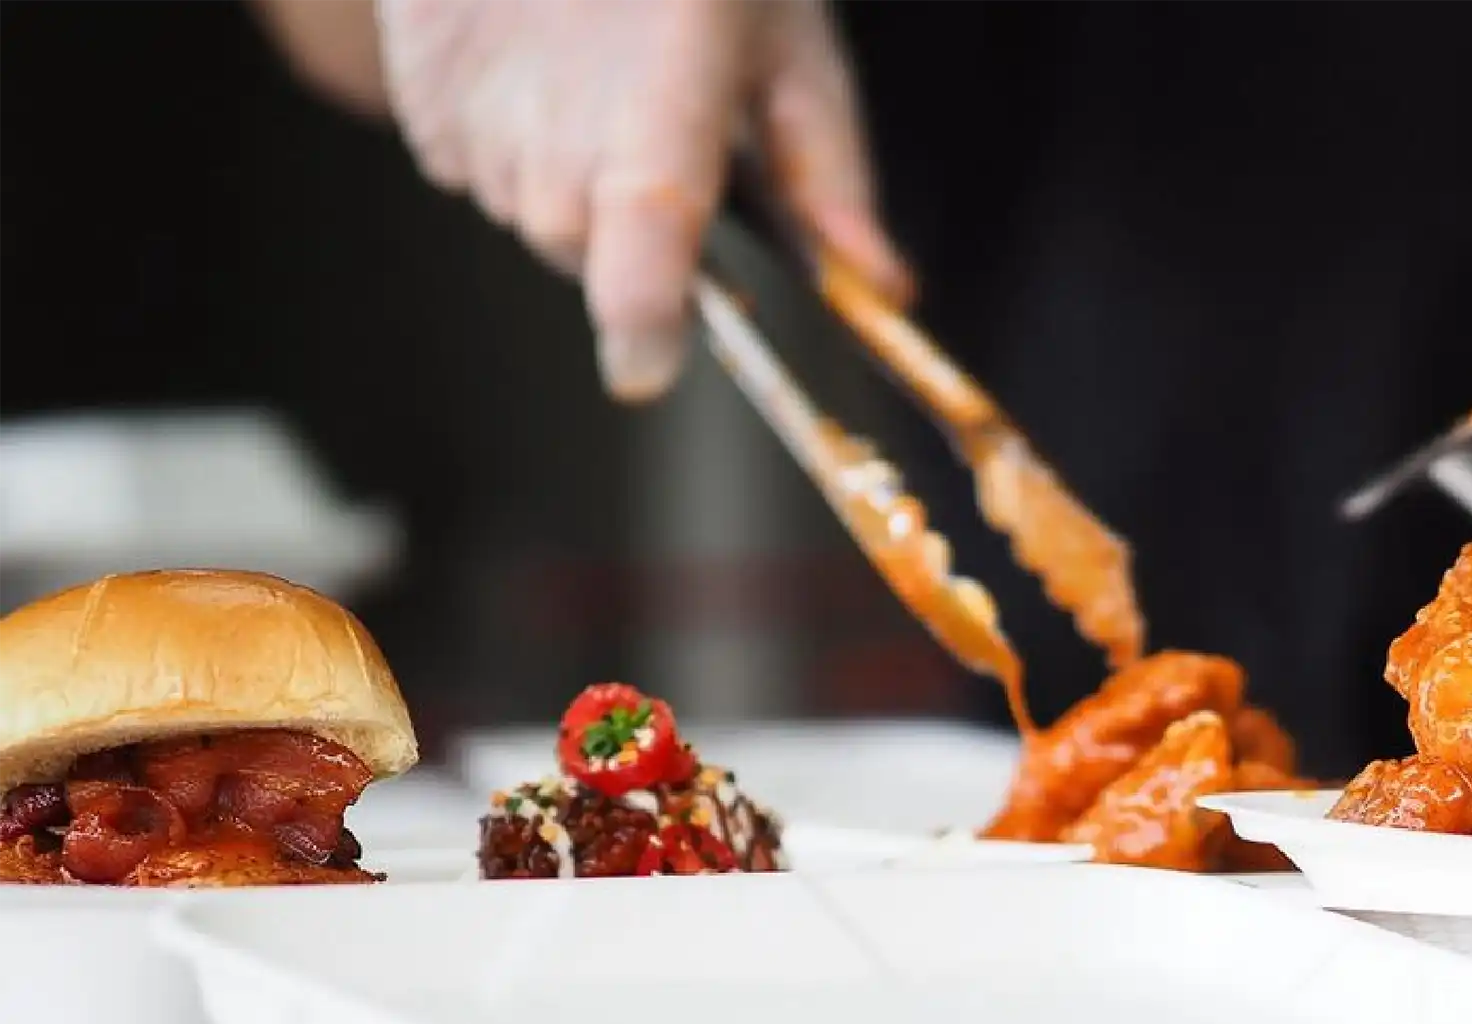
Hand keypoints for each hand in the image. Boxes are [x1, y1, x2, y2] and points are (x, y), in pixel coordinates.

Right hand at [371, 0, 910, 398]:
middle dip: (634, 232)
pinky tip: (543, 58)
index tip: (647, 367)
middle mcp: (553, 129)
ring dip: (575, 180)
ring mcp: (472, 117)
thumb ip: (829, 171)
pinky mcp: (417, 103)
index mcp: (658, 110)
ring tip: (600, 72)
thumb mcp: (786, 39)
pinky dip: (515, 140)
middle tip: (663, 130)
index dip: (642, 328)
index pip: (638, 255)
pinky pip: (477, 170)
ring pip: (532, 217)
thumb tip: (883, 290)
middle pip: (589, 260)